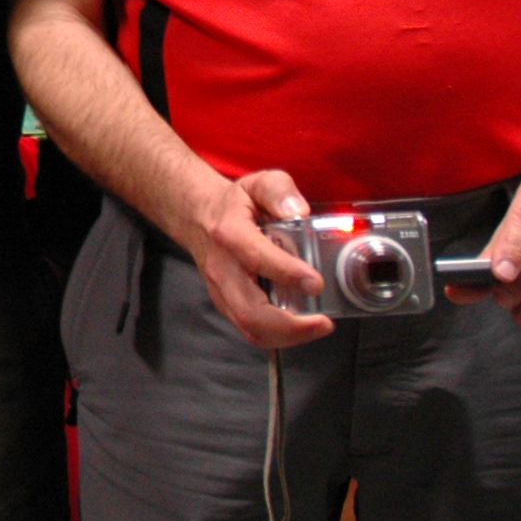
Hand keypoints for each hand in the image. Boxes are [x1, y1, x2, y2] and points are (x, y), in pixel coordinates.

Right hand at [169, 167, 335, 350]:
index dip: (287, 274)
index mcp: (230, 233)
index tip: (316, 282)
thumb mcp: (258, 183)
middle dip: (290, 326)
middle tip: (322, 322)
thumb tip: (299, 211)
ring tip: (316, 328)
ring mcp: (221, 290)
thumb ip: (280, 191)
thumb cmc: (234, 203)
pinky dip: (278, 336)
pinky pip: (250, 329)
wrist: (198, 217)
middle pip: (250, 311)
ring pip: (249, 327)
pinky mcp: (226, 303)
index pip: (256, 258)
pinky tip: (301, 327)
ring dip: (286, 336)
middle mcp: (222, 268)